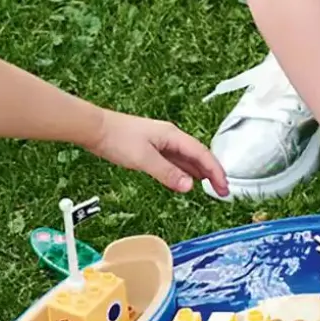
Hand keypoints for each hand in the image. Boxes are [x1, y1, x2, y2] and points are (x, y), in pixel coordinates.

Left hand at [92, 110, 229, 196]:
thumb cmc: (117, 139)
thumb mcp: (144, 159)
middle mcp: (170, 137)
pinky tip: (185, 179)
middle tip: (222, 191)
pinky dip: (183, 171)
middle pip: (198, 155)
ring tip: (210, 187)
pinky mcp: (151, 148)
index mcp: (172, 136)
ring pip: (187, 158)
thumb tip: (189, 186)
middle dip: (212, 173)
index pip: (202, 154)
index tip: (224, 187)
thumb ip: (168, 173)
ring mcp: (161, 142)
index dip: (215, 171)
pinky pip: (174, 160)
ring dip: (199, 172)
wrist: (95, 129)